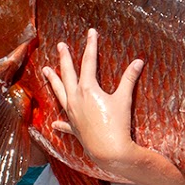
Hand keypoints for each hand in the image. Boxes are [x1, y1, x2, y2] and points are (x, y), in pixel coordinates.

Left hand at [41, 29, 146, 173]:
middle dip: (64, 58)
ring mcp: (72, 113)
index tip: (91, 33)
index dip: (91, 46)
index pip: (88, 62)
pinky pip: (64, 123)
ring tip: (45, 71)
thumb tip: (139, 61)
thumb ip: (129, 79)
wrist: (110, 151)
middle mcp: (75, 99)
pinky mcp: (74, 128)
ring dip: (52, 81)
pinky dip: (59, 122)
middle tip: (61, 45)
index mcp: (87, 89)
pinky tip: (54, 122)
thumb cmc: (117, 124)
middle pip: (67, 74)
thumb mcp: (124, 99)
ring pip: (59, 93)